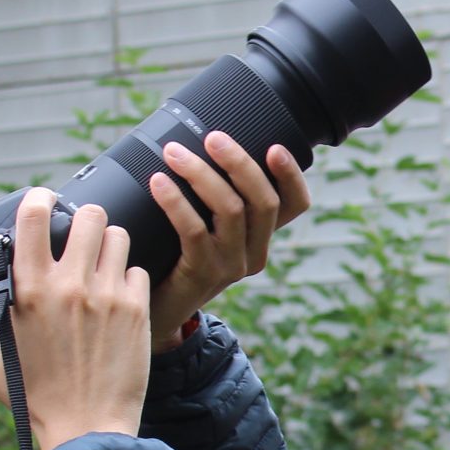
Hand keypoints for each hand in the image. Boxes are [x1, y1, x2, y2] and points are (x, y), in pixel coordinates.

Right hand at [0, 188, 150, 449]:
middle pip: (90, 215)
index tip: (45, 200)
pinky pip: (138, 271)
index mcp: (28, 290)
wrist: (86, 428)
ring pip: (119, 236)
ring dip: (110, 245)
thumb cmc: (33, 397)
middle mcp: (69, 285)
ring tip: (102, 264)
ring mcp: (107, 295)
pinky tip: (118, 298)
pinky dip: (129, 279)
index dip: (40, 198)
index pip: (35, 216)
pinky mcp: (136, 310)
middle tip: (81, 237)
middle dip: (85, 220)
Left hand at [146, 133, 311, 345]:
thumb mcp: (205, 229)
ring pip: (231, 210)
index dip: (291, 175)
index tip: (274, 147)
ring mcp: (231, 267)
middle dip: (239, 162)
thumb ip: (211, 198)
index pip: (294, 205)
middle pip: (264, 201)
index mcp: (261, 238)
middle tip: (212, 138)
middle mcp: (255, 253)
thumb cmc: (174, 259)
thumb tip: (196, 144)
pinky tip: (158, 182)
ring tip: (174, 153)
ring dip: (202, 174)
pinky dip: (176, 201)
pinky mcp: (203, 275)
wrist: (155, 311)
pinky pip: (195, 230)